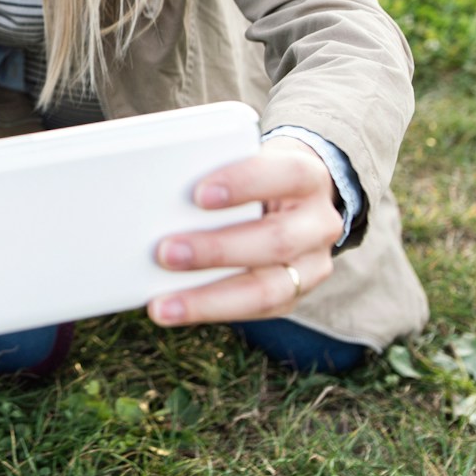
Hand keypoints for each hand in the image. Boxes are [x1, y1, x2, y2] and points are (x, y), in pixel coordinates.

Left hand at [148, 135, 341, 326]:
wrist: (293, 199)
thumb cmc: (254, 177)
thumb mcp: (246, 163)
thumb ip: (216, 177)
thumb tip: (156, 199)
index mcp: (309, 177)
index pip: (287, 174)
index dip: (244, 183)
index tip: (198, 194)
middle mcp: (319, 223)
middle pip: (276, 240)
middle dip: (217, 250)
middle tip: (164, 252)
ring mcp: (313, 265)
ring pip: (268, 290)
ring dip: (209, 298)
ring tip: (163, 304)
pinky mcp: (295, 294)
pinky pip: (256, 311)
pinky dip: (211, 311)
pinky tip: (175, 310)